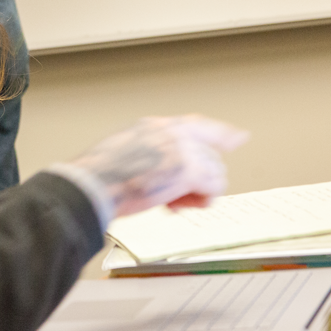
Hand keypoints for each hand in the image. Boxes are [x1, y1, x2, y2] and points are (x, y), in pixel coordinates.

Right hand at [68, 116, 247, 217]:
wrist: (92, 186)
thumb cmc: (99, 176)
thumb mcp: (125, 151)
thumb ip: (151, 153)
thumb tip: (168, 174)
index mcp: (154, 126)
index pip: (197, 124)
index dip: (221, 132)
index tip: (238, 136)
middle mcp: (171, 132)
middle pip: (209, 155)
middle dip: (200, 180)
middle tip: (180, 199)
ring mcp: (180, 149)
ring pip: (214, 171)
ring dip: (200, 193)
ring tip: (178, 204)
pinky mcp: (186, 170)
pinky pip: (212, 186)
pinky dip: (202, 200)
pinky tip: (185, 206)